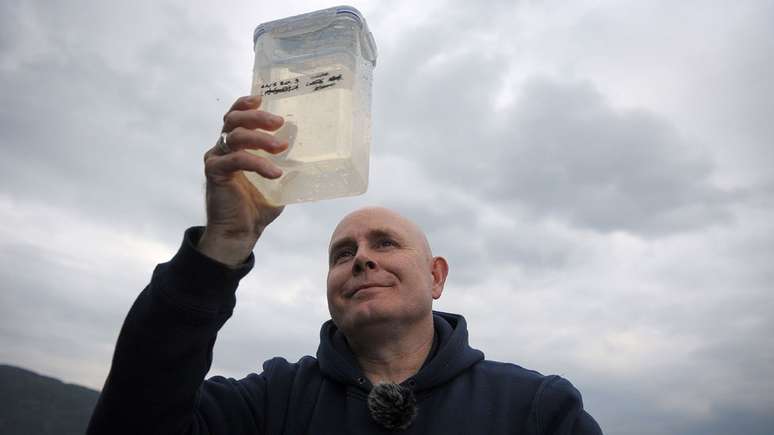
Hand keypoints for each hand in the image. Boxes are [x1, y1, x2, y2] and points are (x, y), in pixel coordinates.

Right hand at [197, 95, 287, 265]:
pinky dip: (257, 163)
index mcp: (235, 145)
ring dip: (260, 138)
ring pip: (234, 135)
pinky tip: (275, 172)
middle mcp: (223, 148)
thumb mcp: (280, 181)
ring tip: (281, 147)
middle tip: (279, 122)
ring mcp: (217, 158)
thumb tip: (315, 153)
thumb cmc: (258, 206)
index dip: (246, 103)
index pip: (236, 115)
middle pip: (234, 119)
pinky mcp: (215, 172)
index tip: (263, 99)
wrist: (241, 232)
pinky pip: (236, 159)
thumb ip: (289, 164)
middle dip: (257, 117)